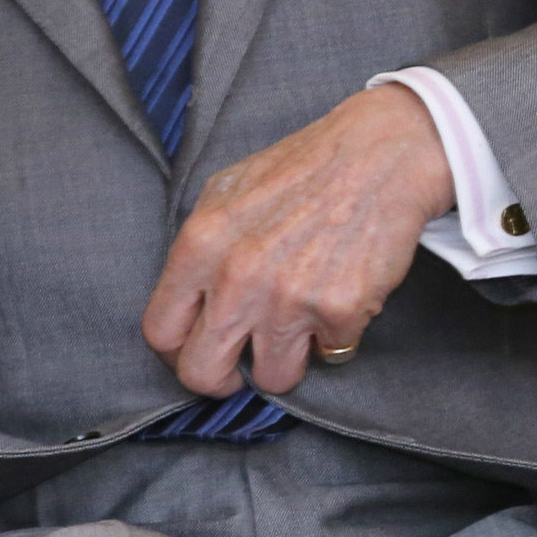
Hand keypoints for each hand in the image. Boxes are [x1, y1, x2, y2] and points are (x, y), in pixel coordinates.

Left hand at [141, 83, 454, 396]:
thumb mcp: (224, 194)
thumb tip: (188, 301)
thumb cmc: (299, 170)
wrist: (376, 156)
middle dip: (221, 380)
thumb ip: (200, 250)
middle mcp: (236, 280)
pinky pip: (332, 354)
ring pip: (273, 378)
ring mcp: (289, 300)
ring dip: (285, 360)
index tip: (196, 350)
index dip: (176, 352)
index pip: (160, 331)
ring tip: (297, 326)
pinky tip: (339, 295)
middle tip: (240, 367)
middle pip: (202, 373)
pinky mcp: (341, 313)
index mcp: (199, 247)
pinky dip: (336, 336)